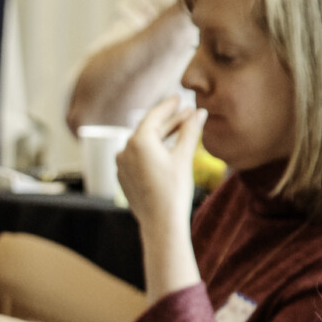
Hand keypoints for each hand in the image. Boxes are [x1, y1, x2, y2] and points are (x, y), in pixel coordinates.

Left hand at [118, 97, 204, 232]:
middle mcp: (125, 149)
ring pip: (144, 143)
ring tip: (181, 128)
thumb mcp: (184, 157)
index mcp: (138, 141)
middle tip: (188, 112)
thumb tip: (199, 112)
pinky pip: (139, 156)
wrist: (160, 224)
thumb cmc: (174, 191)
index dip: (169, 105)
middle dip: (170, 120)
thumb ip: (190, 131)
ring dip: (162, 135)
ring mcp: (122, 164)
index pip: (155, 115)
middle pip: (150, 128)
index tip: (179, 97)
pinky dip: (153, 150)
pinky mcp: (124, 176)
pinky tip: (167, 149)